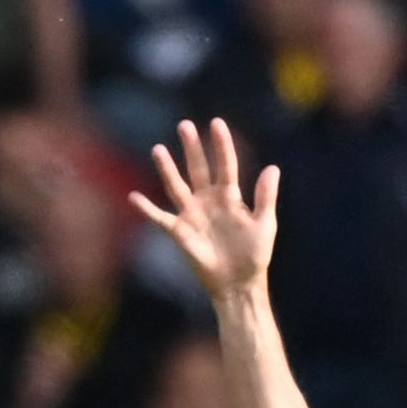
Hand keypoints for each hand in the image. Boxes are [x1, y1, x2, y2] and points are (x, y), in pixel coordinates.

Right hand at [128, 117, 276, 299]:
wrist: (238, 283)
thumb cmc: (254, 255)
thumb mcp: (265, 224)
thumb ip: (265, 196)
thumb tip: (272, 167)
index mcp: (230, 196)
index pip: (226, 165)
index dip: (221, 145)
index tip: (216, 123)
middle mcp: (208, 201)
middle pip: (198, 169)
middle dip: (192, 148)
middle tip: (184, 125)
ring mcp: (192, 215)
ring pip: (177, 186)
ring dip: (167, 169)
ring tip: (158, 149)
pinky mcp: (180, 233)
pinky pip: (161, 219)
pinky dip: (147, 210)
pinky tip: (134, 197)